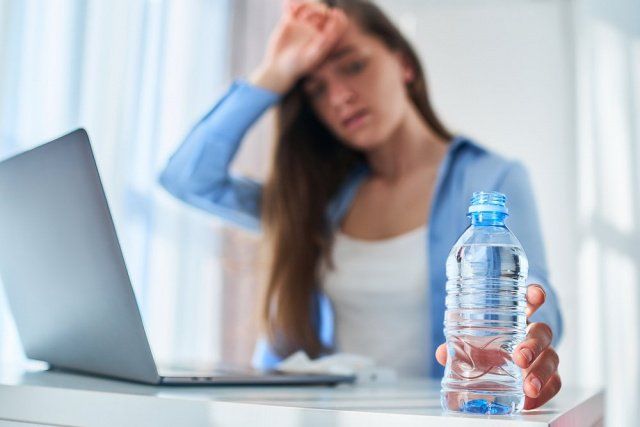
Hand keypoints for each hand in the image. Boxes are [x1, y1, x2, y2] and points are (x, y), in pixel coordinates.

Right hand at [250, 1, 347, 93]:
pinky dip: (291, 4)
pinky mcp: (289, 21)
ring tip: (294, 10)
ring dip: (304, 4)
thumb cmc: (297, 66)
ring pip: (308, 6)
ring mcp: (302, 24)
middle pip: (322, 11)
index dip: (338, 17)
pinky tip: (287, 7)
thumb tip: (333, 31)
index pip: (336, 23)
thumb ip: (323, 45)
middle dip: (317, 10)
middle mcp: (314, 29)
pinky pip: (292, 8)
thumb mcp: (311, 57)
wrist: (279, 68)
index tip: (334, 13)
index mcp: (324, 37)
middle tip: (307, 17)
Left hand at [435, 284, 560, 409]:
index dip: (534, 295)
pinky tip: (529, 402)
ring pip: (552, 358)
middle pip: (543, 333)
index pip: (529, 301)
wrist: (504, 366)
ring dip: (541, 372)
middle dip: (533, 344)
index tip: (536, 296)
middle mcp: (533, 333)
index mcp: (517, 317)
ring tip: (529, 387)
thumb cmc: (489, 345)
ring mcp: (544, 354)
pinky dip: (544, 393)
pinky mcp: (549, 375)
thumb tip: (442, 353)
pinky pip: (554, 383)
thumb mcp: (472, 342)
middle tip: (520, 357)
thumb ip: (457, 346)